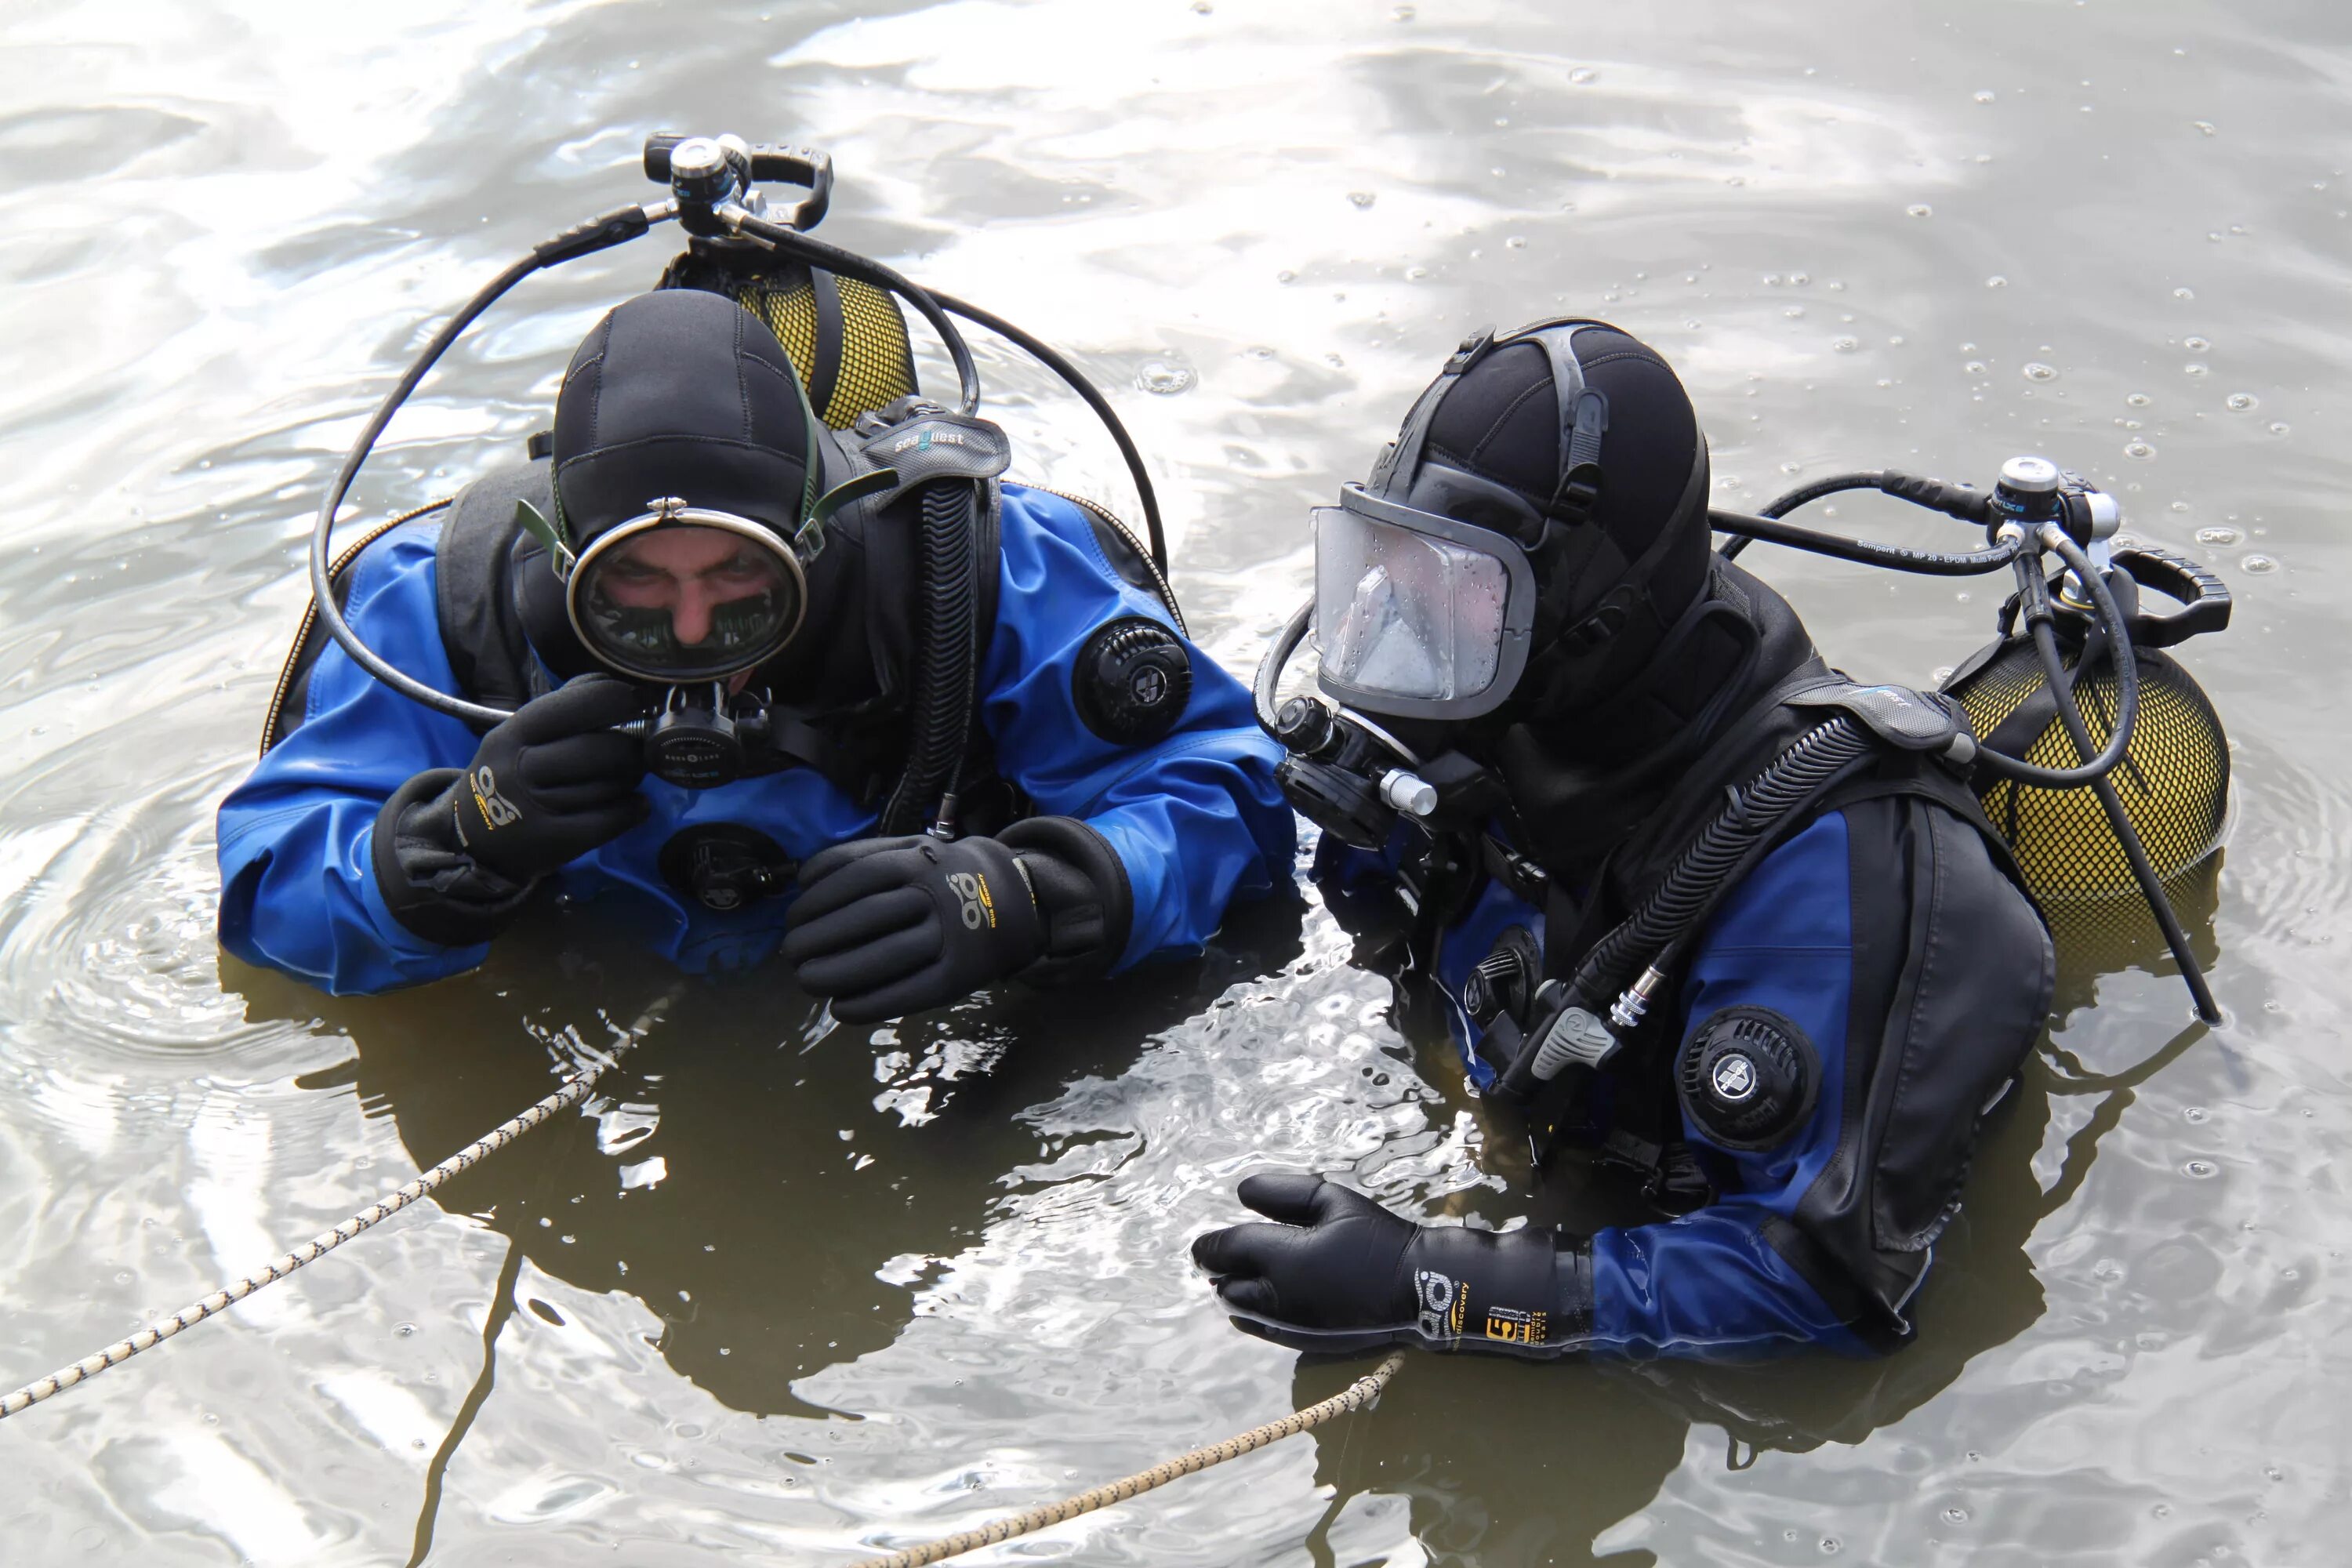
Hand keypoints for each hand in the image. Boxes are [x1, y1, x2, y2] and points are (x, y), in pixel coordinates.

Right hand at [446, 674, 650, 881]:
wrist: (468, 839)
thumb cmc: (506, 775)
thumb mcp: (517, 736)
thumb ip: (563, 707)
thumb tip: (616, 684)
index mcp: (513, 733)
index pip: (576, 706)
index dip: (617, 699)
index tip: (640, 700)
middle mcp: (520, 769)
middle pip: (601, 750)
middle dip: (632, 748)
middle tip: (637, 749)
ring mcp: (536, 809)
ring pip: (609, 785)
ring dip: (632, 778)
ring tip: (628, 776)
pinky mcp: (554, 842)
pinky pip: (610, 820)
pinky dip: (633, 809)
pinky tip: (636, 804)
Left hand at [782, 834, 1044, 1022]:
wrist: (1013, 898)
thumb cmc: (943, 875)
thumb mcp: (911, 848)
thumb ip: (860, 856)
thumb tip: (803, 881)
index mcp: (917, 860)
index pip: (853, 879)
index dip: (815, 902)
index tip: (791, 921)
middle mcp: (934, 896)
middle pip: (863, 918)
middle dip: (817, 939)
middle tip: (791, 954)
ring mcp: (949, 937)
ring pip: (883, 958)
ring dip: (835, 973)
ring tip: (807, 980)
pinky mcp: (958, 976)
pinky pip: (908, 994)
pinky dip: (869, 1004)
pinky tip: (840, 1009)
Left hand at [1190, 1174, 1583, 1356]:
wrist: (1417, 1290)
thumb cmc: (1378, 1237)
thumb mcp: (1331, 1200)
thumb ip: (1282, 1194)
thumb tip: (1240, 1192)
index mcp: (1280, 1258)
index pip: (1226, 1250)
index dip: (1208, 1245)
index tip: (1199, 1242)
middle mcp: (1276, 1296)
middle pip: (1226, 1283)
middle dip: (1218, 1268)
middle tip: (1215, 1255)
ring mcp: (1289, 1324)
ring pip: (1240, 1310)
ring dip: (1233, 1291)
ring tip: (1235, 1276)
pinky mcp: (1304, 1342)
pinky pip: (1260, 1330)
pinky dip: (1249, 1316)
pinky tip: (1252, 1306)